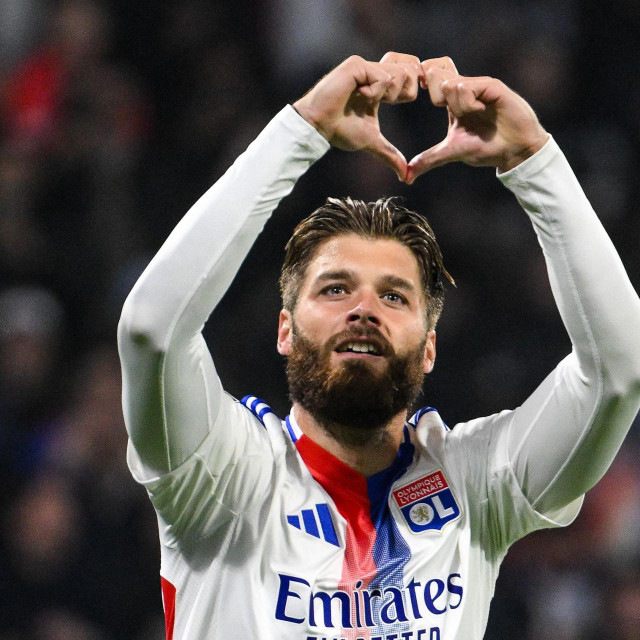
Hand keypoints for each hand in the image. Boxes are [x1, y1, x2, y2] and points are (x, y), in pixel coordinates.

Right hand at [294, 55, 420, 179]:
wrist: (319, 125)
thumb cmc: (339, 130)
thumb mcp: (372, 141)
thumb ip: (389, 154)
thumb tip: (405, 176)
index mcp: (380, 85)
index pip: (411, 74)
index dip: (410, 90)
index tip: (393, 102)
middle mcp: (374, 71)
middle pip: (412, 70)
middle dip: (402, 93)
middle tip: (381, 103)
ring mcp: (367, 66)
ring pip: (401, 73)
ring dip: (387, 95)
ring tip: (365, 99)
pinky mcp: (358, 64)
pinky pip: (384, 77)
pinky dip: (374, 93)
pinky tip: (357, 95)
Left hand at [406, 57, 548, 182]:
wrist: (514, 151)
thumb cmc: (487, 148)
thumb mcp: (452, 152)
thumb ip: (429, 159)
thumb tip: (406, 177)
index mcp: (452, 100)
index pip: (431, 75)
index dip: (423, 83)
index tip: (422, 95)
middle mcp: (464, 88)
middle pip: (435, 71)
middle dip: (434, 93)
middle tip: (448, 110)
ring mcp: (478, 85)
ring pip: (449, 84)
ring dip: (457, 106)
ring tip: (474, 115)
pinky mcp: (491, 86)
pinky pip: (467, 87)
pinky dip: (468, 104)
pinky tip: (482, 111)